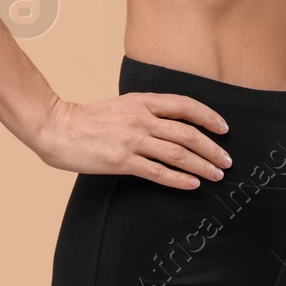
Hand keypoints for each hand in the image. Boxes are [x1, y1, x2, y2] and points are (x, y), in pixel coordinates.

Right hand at [32, 92, 234, 189]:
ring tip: (217, 175)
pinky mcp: (123, 161)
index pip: (185, 106)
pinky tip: (192, 184)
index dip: (208, 116)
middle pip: (187, 132)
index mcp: (142, 100)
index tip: (223, 128)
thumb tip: (170, 122)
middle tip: (227, 160)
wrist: (58, 127)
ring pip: (178, 153)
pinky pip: (158, 172)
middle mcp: (141, 118)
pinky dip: (179, 179)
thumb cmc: (88, 118)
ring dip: (202, 165)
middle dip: (212, 147)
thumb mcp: (121, 104)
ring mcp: (133, 140)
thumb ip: (144, 110)